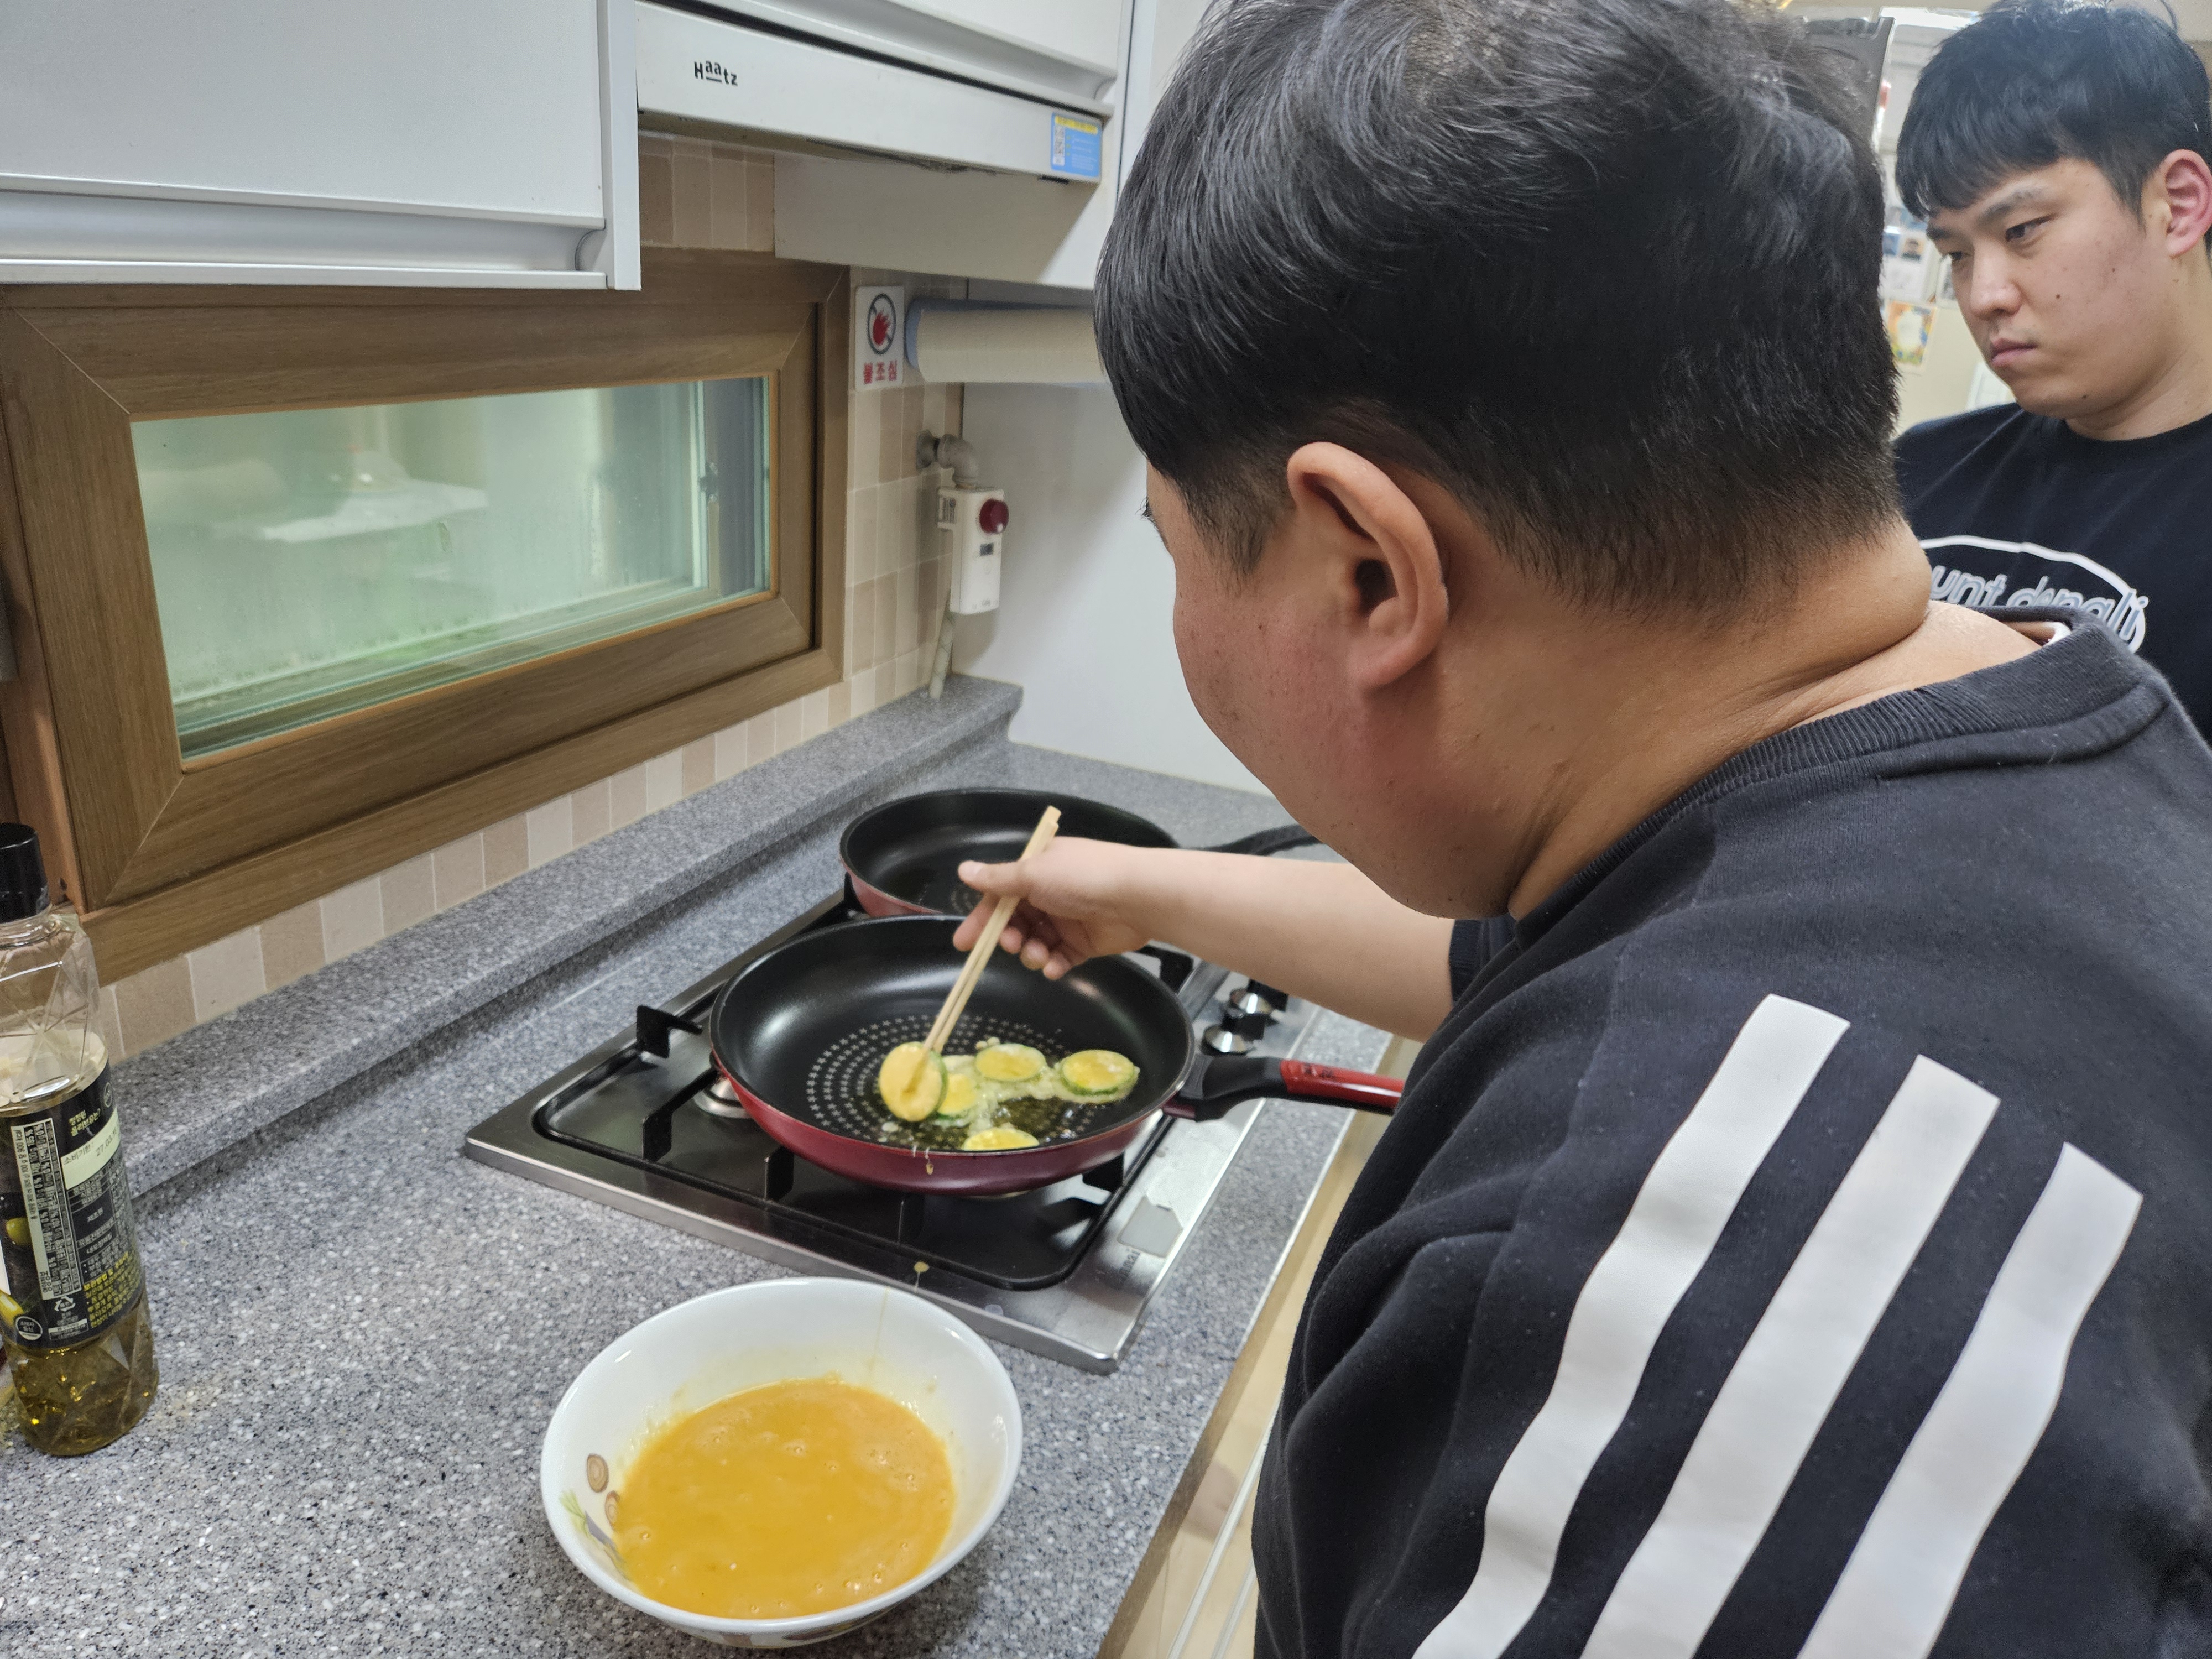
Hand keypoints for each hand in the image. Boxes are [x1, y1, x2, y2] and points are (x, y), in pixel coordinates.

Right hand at [950, 837, 1161, 977]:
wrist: (1138, 897)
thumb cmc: (1083, 878)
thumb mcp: (1034, 874)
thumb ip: (998, 880)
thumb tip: (963, 870)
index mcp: (1038, 870)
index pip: (1000, 896)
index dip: (981, 919)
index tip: (964, 944)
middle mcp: (1051, 893)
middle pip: (1016, 922)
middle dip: (1009, 937)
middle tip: (1012, 945)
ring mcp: (1068, 919)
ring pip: (1035, 942)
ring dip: (1031, 952)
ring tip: (1039, 956)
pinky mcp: (1085, 943)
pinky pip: (1059, 958)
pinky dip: (1052, 964)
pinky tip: (1053, 967)